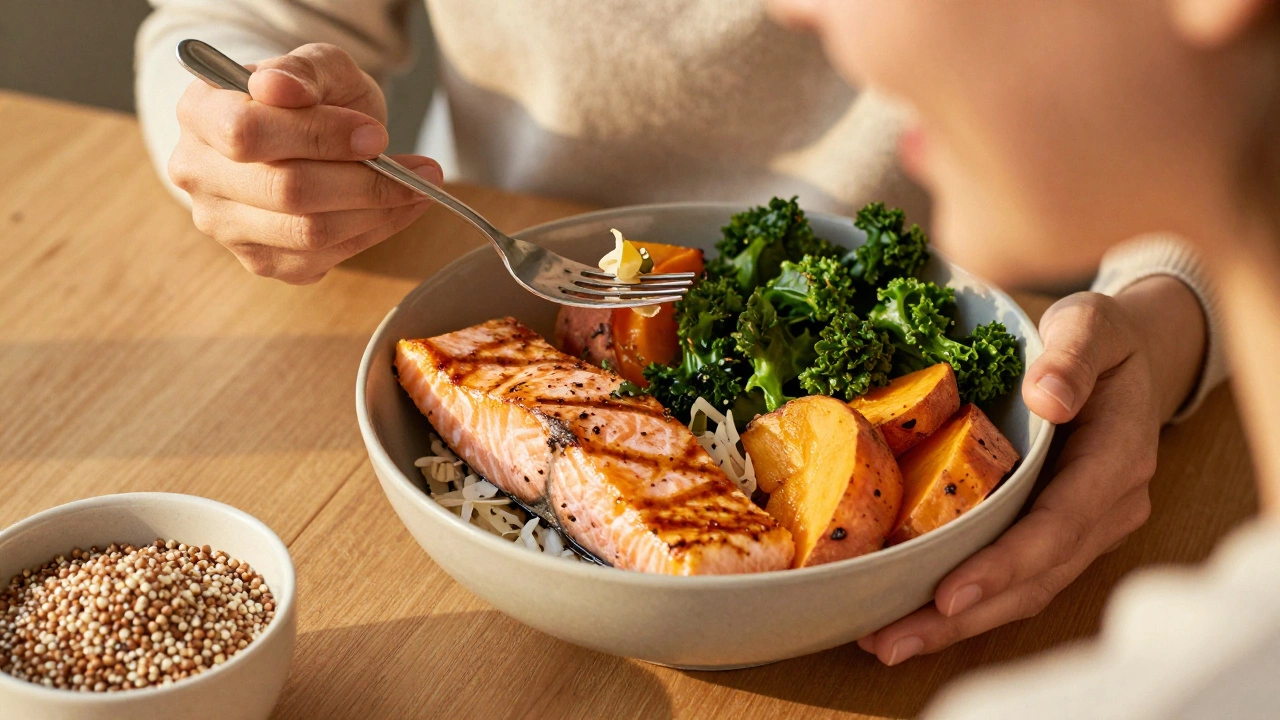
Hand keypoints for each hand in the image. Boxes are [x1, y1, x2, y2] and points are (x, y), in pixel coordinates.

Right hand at [168, 43, 442, 283]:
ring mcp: (224, 224)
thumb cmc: (310, 98)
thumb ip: (302, 70)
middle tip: (420, 170)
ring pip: (308, 232)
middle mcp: (197, 173)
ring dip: (378, 212)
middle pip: (285, 190)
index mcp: (199, 112)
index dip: (319, 136)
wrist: (306, 136)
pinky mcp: (259, 260)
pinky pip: (323, 257)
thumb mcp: (317, 67)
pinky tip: (398, 208)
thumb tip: (279, 88)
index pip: (248, 133)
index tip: (377, 134)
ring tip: (420, 187)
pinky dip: (374, 233)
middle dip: (364, 182)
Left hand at [858, 277, 1206, 664]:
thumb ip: (1073, 355)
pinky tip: (907, 616)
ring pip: (1022, 591)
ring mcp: (1082, 528)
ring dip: (955, 626)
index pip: (1059, 525)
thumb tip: (1047, 396)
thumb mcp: (1091, 324)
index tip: (949, 595)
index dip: (1005, 565)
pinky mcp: (1055, 535)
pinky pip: (1013, 578)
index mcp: (1116, 460)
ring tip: (884, 643)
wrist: (1128, 360)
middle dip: (963, 618)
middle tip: (889, 642)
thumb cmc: (1102, 339)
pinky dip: (964, 604)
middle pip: (1035, 578)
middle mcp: (1105, 508)